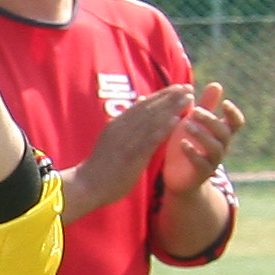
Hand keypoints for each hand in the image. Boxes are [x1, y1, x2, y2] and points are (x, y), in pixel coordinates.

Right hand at [63, 85, 194, 220]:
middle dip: (170, 97)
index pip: (142, 105)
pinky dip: (164, 128)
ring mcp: (126, 142)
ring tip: (188, 99)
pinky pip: (150, 140)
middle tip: (188, 88)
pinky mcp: (131, 156)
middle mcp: (121, 128)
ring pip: (152, 120)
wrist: (86, 186)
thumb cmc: (100, 166)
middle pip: (149, 108)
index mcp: (117, 124)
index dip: (161, 95)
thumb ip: (126, 123)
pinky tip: (177, 120)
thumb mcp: (110, 138)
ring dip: (171, 108)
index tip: (178, 88)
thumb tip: (139, 103)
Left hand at [159, 79, 242, 183]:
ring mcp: (213, 161)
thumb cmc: (188, 144)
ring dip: (201, 135)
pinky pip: (201, 163)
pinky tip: (182, 144)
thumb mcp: (195, 123)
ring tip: (186, 125)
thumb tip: (216, 84)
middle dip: (210, 120)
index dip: (233, 113)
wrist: (178, 177)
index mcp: (221, 134)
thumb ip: (206, 105)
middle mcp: (221, 147)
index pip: (236, 123)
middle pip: (224, 132)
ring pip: (214, 148)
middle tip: (194, 111)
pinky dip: (193, 153)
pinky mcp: (201, 173)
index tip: (225, 103)